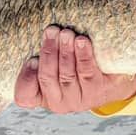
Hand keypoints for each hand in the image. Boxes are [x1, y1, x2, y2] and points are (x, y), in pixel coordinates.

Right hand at [14, 25, 135, 111]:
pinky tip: (82, 41)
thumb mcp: (56, 63)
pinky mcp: (97, 92)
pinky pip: (87, 73)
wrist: (111, 77)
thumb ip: (46, 54)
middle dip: (49, 52)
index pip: (24, 96)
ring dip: (65, 52)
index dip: (26, 78)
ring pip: (67, 75)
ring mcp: (78, 100)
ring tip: (66, 33)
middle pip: (47, 78)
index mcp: (41, 96)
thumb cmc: (75, 65)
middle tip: (52, 31)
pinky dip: (83, 56)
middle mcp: (58, 103)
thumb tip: (42, 32)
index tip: (31, 59)